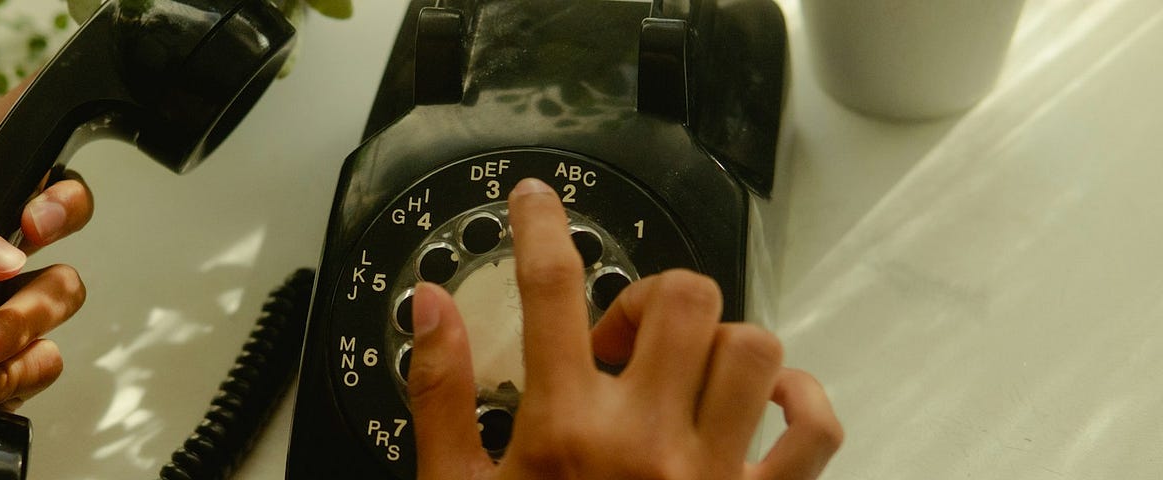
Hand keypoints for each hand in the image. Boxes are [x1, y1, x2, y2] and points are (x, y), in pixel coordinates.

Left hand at [0, 79, 93, 478]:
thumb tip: (1, 248)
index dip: (31, 120)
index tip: (38, 132)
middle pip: (59, 206)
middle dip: (60, 212)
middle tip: (28, 236)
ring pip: (60, 290)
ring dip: (14, 326)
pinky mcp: (3, 366)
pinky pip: (45, 359)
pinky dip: (9, 376)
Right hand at [408, 178, 841, 479]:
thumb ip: (441, 393)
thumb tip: (429, 307)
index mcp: (564, 433)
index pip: (551, 290)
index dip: (542, 224)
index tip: (537, 200)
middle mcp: (646, 443)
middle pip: (681, 300)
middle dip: (649, 300)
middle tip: (615, 341)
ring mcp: (712, 474)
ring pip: (753, 347)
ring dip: (717, 342)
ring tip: (678, 373)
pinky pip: (814, 429)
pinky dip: (800, 399)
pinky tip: (762, 399)